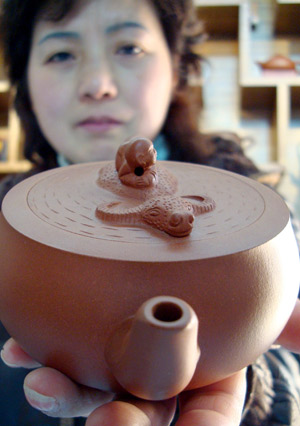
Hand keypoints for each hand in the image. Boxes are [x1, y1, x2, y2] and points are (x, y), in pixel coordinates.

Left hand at [1, 299, 299, 424]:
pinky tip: (17, 347)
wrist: (193, 258)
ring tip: (39, 383)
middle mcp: (160, 376)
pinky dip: (36, 349)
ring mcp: (121, 356)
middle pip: (138, 412)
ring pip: (91, 384)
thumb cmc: (235, 286)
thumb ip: (290, 322)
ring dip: (63, 391)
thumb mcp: (268, 303)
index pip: (204, 423)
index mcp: (206, 379)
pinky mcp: (90, 332)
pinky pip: (61, 347)